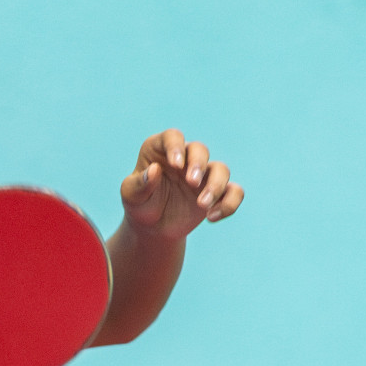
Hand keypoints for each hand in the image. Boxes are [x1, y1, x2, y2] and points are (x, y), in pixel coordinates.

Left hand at [120, 128, 243, 240]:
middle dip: (198, 164)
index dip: (176, 147)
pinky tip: (212, 217)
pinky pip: (234, 192)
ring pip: (221, 170)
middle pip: (200, 150)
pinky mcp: (217, 193)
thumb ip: (139, 183)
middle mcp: (185, 158)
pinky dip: (229, 203)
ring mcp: (203, 174)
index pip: (173, 137)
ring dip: (216, 186)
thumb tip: (154, 170)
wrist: (152, 228)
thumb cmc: (140, 205)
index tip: (175, 164)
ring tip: (202, 205)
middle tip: (191, 182)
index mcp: (161, 150)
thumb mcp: (131, 196)